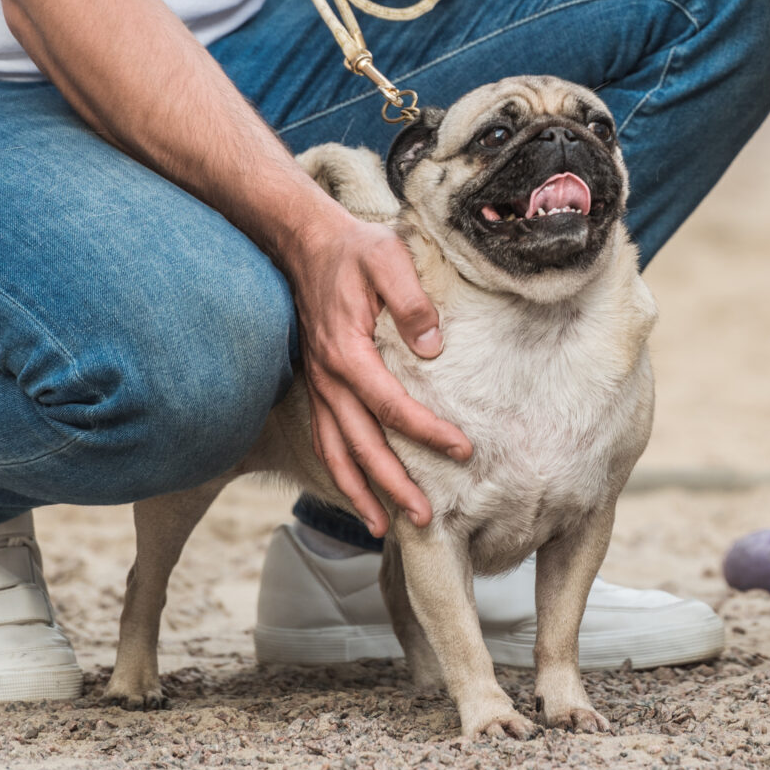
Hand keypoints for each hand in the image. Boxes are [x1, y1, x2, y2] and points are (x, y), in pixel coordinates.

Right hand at [286, 211, 471, 533]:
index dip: (427, 432)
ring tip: (383, 528)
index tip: (463, 450)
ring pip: (335, 452)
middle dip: (391, 485)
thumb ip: (411, 302)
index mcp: (347, 352)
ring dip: (359, 492)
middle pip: (360, 445)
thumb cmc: (354, 250)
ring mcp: (318, 385)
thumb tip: (433, 347)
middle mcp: (327, 378)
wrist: (307, 242)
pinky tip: (360, 489)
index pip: (390, 406)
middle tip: (425, 518)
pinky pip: (325, 438)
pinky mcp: (318, 385)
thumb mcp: (388, 259)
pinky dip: (341, 470)